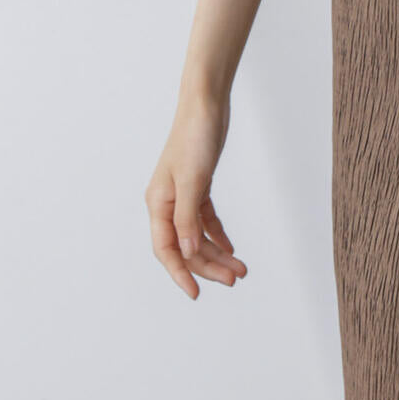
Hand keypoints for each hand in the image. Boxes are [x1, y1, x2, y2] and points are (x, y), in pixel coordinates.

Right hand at [146, 88, 247, 299]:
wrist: (206, 105)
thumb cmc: (194, 137)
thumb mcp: (192, 180)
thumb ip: (188, 218)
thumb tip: (188, 253)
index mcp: (158, 203)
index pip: (166, 249)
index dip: (180, 273)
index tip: (196, 294)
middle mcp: (167, 202)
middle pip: (186, 246)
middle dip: (208, 266)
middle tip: (234, 279)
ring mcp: (183, 195)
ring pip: (198, 235)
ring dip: (217, 253)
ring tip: (240, 269)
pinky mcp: (199, 186)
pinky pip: (206, 220)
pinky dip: (218, 235)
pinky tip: (231, 248)